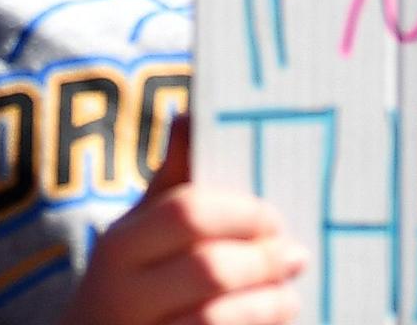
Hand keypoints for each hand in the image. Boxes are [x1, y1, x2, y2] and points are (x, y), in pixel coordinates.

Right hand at [64, 119, 305, 324]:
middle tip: (296, 255)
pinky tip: (273, 318)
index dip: (242, 213)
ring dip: (267, 303)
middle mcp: (123, 295)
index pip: (187, 214)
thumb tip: (190, 113)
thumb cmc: (130, 278)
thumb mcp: (139, 230)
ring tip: (289, 295)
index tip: (274, 217)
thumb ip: (171, 180)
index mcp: (120, 245)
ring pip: (215, 319)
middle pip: (209, 269)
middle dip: (263, 260)